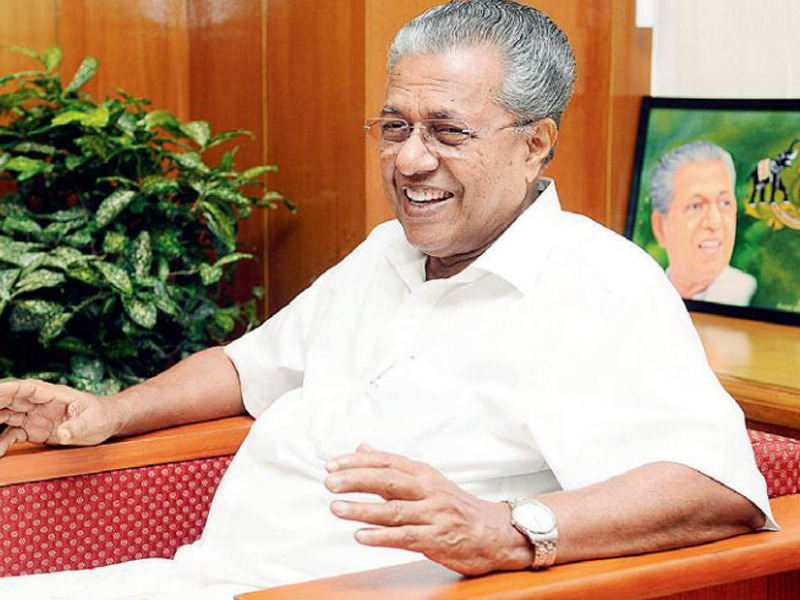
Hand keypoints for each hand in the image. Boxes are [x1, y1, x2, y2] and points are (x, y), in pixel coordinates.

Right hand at [0, 379, 118, 456]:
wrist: (108, 422)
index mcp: (53, 394)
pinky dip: (1, 443)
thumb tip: (63, 434)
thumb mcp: (93, 422)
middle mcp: (39, 403)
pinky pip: (12, 435)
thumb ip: (77, 427)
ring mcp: (34, 416)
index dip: (7, 390)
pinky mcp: (34, 431)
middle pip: (9, 400)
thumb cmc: (102, 416)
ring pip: (5, 416)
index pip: (26, 389)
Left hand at [324, 445, 532, 575]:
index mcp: (424, 474)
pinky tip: (361, 536)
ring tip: (336, 508)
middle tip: (329, 482)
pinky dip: (382, 537)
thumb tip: (361, 449)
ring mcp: (434, 515)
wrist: (495, 532)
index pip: (387, 462)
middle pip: (388, 481)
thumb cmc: (455, 506)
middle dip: (356, 480)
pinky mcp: (438, 539)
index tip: (332, 464)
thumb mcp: (426, 480)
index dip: (358, 462)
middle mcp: (429, 490)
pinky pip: (406, 537)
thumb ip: (391, 468)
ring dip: (363, 509)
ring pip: (394, 510)